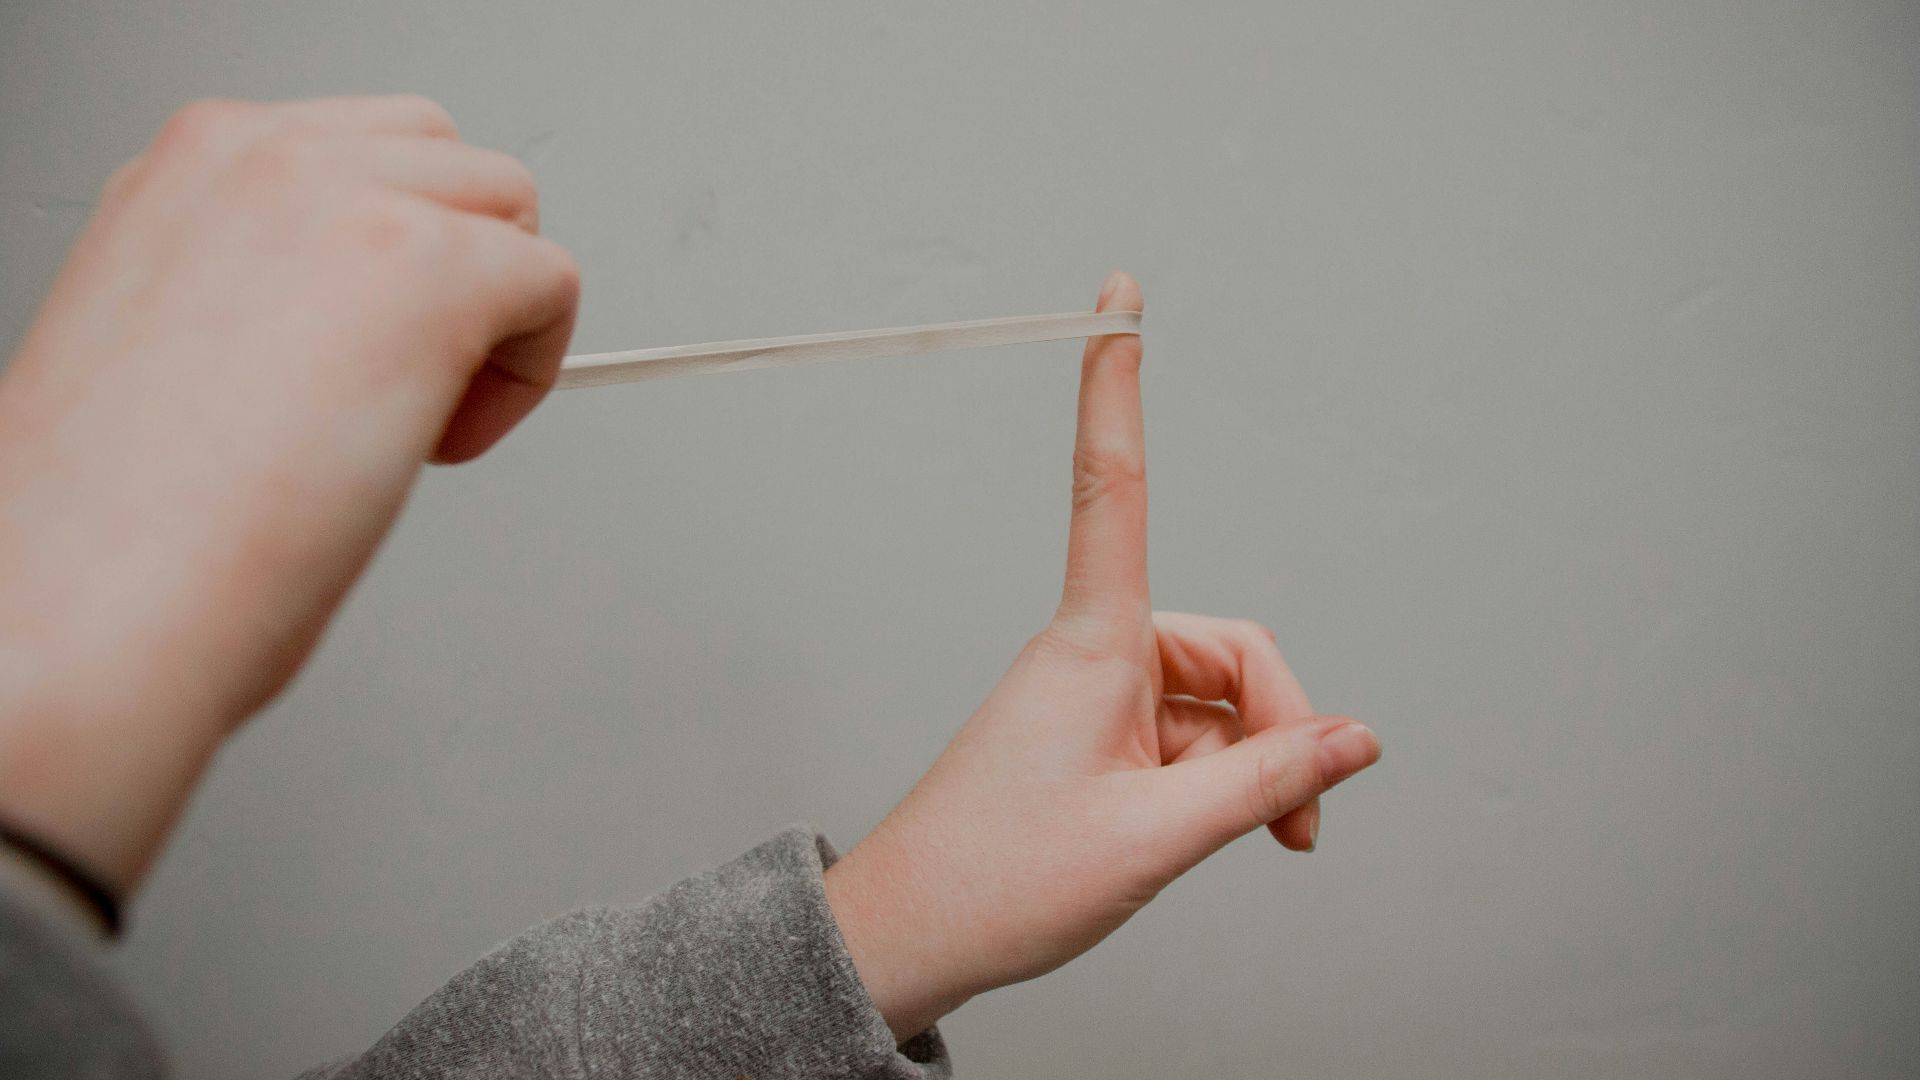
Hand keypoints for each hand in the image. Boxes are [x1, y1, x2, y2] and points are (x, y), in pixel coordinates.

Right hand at [0, 96, 577, 895]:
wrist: (87, 604)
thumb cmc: (114, 526)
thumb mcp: (174, 341)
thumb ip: (271, 292)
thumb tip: (356, 319)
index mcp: (189, 172)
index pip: (359, 156)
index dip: (385, 264)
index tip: (356, 356)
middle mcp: (260, 159)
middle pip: (449, 163)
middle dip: (458, 270)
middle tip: (404, 389)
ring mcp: (347, 201)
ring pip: (509, 208)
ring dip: (495, 316)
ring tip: (414, 423)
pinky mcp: (430, 270)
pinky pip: (554, 286)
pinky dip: (527, 379)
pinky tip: (439, 447)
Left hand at [823, 273, 1380, 1039]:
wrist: (914, 938)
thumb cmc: (1002, 882)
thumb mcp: (1156, 840)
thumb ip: (1267, 784)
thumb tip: (1357, 739)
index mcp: (1092, 645)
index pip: (1115, 488)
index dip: (1118, 389)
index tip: (1118, 302)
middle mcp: (1094, 652)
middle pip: (1229, 646)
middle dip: (1278, 727)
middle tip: (1295, 826)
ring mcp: (1095, 696)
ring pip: (1214, 699)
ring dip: (1252, 766)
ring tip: (1258, 844)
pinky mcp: (1095, 735)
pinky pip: (1185, 735)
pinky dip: (1220, 779)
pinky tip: (1215, 833)